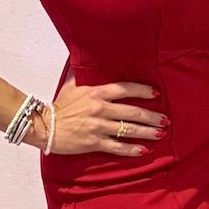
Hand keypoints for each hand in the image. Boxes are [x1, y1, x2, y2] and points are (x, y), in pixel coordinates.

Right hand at [35, 77, 166, 157]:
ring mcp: (98, 127)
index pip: (125, 89)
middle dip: (152, 116)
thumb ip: (82, 74)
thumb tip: (84, 58)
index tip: (155, 94)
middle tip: (165, 119)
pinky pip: (117, 146)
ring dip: (147, 132)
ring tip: (160, 133)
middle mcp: (100, 109)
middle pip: (133, 112)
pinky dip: (131, 150)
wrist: (43, 126)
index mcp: (96, 93)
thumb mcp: (71, 86)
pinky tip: (143, 150)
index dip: (142, 91)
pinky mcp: (94, 143)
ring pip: (129, 129)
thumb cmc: (58, 106)